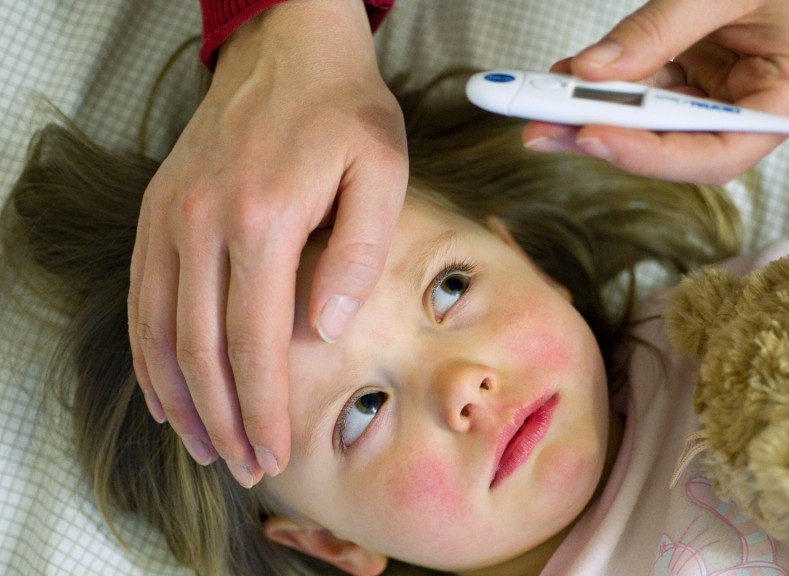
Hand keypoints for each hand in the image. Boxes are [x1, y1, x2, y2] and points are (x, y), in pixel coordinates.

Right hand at [128, 0, 407, 486]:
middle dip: (222, 420)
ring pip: (159, 330)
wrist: (289, 49)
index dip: (262, 407)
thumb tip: (325, 329)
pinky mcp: (157, 209)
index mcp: (264, 218)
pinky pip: (141, 296)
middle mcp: (202, 221)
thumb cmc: (346, 112)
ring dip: (178, 399)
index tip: (272, 454)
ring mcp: (169, 214)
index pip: (254, 341)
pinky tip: (164, 391)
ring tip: (203, 447)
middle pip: (200, 349)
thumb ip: (357, 251)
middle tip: (243, 467)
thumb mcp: (382, 171)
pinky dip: (148, 352)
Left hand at [522, 0, 788, 183]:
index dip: (652, 155)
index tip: (593, 135)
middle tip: (542, 127)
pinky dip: (610, 87)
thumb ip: (658, 30)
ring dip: (597, 114)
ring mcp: (729, 94)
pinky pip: (652, 91)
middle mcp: (761, 107)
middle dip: (607, 136)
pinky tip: (569, 80)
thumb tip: (590, 70)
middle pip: (677, 146)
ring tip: (541, 104)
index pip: (718, 154)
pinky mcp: (704, 77)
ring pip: (656, 123)